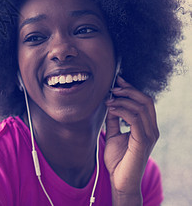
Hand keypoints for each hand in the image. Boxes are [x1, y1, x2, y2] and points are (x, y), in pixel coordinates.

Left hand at [104, 76, 158, 204]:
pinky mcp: (142, 141)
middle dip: (129, 90)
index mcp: (147, 127)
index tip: (117, 81)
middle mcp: (152, 130)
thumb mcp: (113, 134)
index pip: (144, 102)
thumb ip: (114, 119)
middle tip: (113, 86)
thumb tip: (110, 102)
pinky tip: (110, 108)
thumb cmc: (118, 160)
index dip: (132, 89)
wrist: (120, 181)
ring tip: (108, 99)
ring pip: (141, 107)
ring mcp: (149, 135)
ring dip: (123, 99)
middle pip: (146, 101)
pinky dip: (122, 110)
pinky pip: (135, 119)